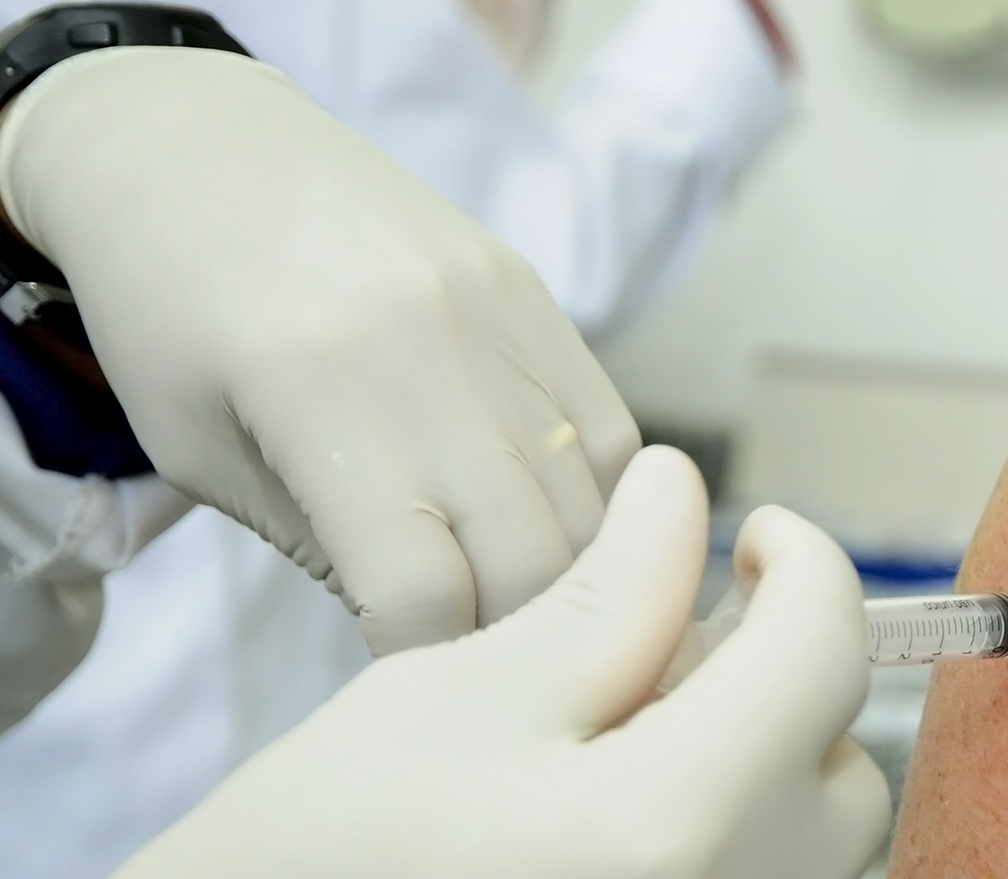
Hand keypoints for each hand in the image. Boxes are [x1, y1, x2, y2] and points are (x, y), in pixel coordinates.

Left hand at [0, 47, 638, 653]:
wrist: (197, 150)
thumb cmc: (171, 314)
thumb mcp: (202, 452)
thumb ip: (323, 550)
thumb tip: (440, 626)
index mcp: (320, 397)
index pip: (425, 595)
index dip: (422, 662)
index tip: (404, 670)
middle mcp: (431, 350)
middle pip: (535, 561)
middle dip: (509, 636)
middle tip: (470, 646)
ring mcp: (499, 312)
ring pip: (595, 502)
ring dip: (566, 575)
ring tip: (518, 591)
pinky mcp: (533, 292)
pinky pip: (614, 430)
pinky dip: (599, 502)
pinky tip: (551, 519)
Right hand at [111, 446, 889, 878]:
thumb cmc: (324, 838)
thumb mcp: (461, 688)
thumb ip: (606, 590)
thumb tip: (681, 490)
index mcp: (673, 822)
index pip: (824, 657)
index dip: (808, 564)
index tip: (754, 532)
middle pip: (841, 762)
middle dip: (783, 671)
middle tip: (680, 632)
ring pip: (815, 831)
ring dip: (761, 748)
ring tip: (639, 720)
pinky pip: (765, 876)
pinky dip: (736, 815)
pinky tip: (628, 792)